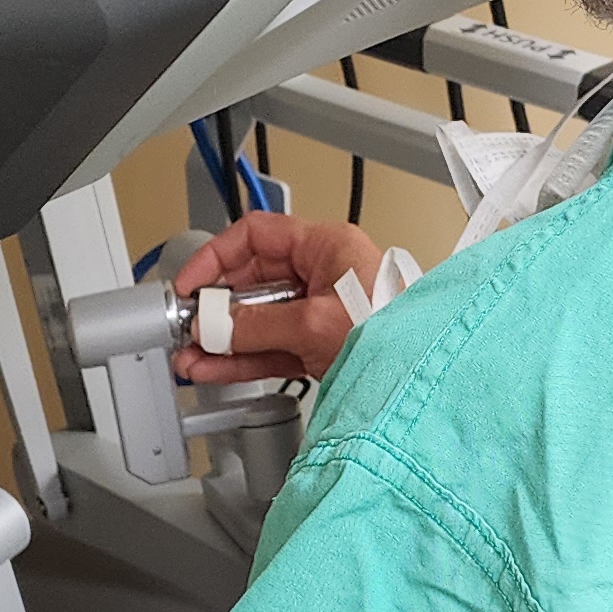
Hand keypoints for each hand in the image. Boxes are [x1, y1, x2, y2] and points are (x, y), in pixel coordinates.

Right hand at [163, 211, 384, 386]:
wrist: (424, 375)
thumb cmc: (394, 331)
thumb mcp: (314, 322)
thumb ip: (257, 324)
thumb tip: (215, 327)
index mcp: (326, 247)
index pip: (256, 236)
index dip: (217, 256)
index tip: (191, 283)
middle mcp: (322, 275)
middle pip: (252, 282)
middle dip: (215, 308)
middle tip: (188, 326)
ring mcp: (319, 312)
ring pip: (257, 321)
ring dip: (222, 340)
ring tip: (191, 356)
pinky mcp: (320, 346)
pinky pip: (269, 348)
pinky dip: (240, 359)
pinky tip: (214, 366)